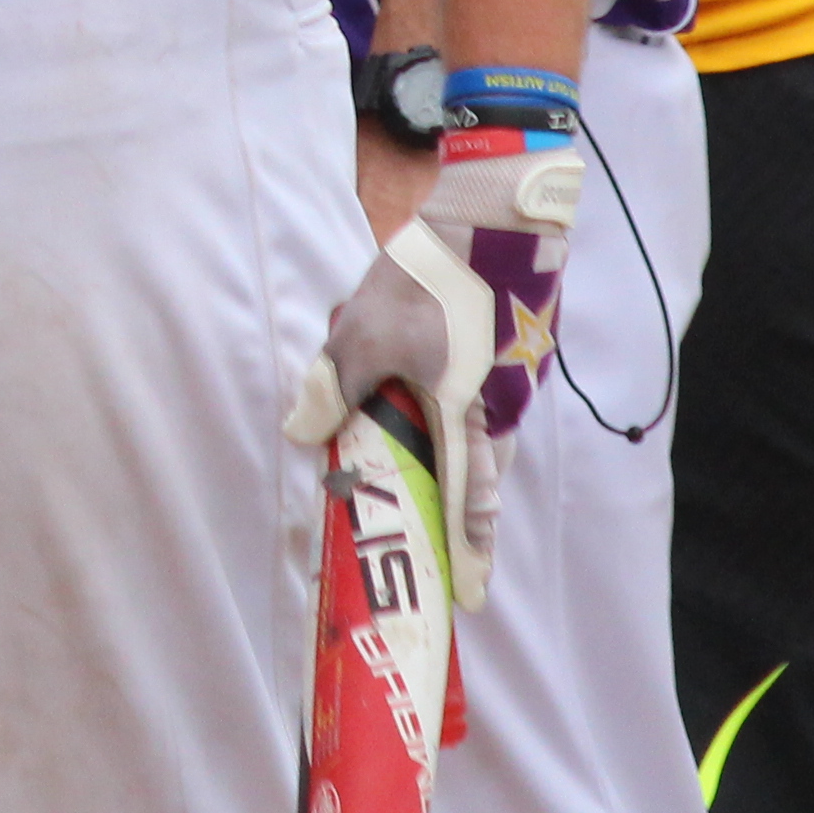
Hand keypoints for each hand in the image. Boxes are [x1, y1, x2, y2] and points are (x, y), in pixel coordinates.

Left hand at [286, 122, 583, 611]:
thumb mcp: (363, 333)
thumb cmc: (429, 277)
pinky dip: (467, 410)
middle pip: (484, 476)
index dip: (469, 551)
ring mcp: (513, 377)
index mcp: (465, 414)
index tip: (471, 597)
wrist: (495, 215)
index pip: (468, 501)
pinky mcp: (515, 348)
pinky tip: (442, 389)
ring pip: (487, 435)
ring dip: (463, 453)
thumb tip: (297, 434)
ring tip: (434, 461)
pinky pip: (489, 398)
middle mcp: (499, 406)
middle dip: (468, 514)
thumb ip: (332, 387)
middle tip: (456, 547)